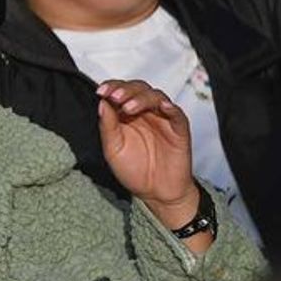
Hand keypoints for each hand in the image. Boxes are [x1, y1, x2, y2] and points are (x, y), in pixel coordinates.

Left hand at [96, 80, 200, 221]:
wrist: (155, 192)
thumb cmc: (134, 171)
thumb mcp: (113, 149)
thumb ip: (108, 126)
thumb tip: (102, 103)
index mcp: (127, 115)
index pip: (120, 92)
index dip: (112, 87)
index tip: (101, 91)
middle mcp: (145, 114)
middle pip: (138, 89)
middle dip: (125, 89)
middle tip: (114, 96)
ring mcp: (163, 120)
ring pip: (156, 97)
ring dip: (142, 98)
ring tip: (128, 107)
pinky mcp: (179, 130)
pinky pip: (177, 114)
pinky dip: (170, 108)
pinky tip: (162, 106)